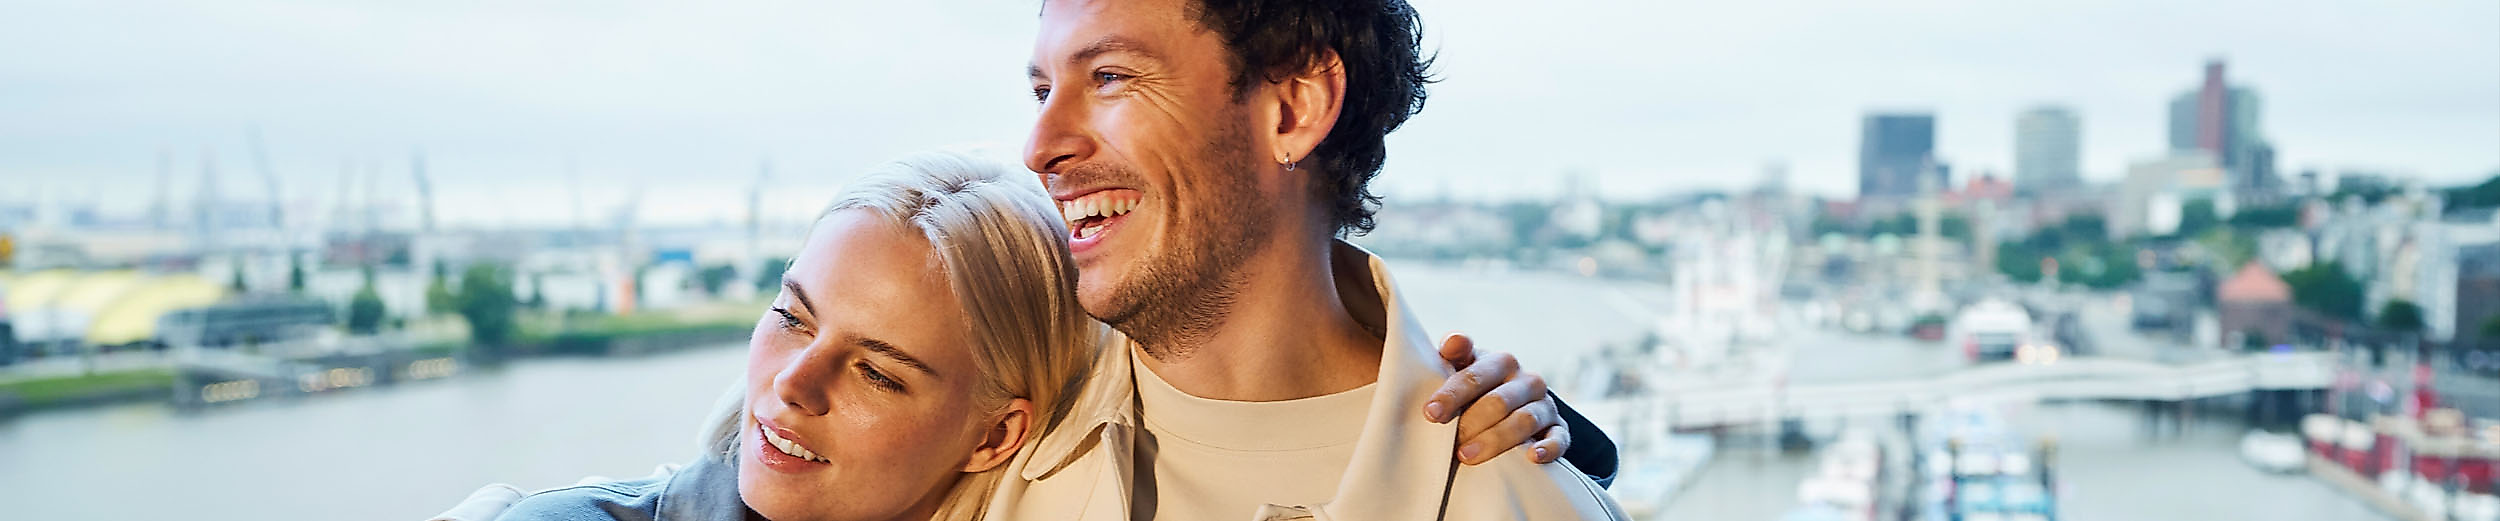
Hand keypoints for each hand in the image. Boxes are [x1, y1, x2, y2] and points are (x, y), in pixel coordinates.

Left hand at [1425, 332, 1568, 464]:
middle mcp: (1527, 381)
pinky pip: (1558, 438)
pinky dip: (1548, 447)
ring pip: (1524, 420)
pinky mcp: (1558, 429)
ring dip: (1496, 440)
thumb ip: (1454, 353)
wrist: (1513, 404)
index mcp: (1501, 362)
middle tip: (1450, 443)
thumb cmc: (1478, 386)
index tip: (1431, 413)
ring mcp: (1544, 405)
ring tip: (1468, 456)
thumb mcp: (1464, 367)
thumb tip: (1452, 342)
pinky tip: (1533, 457)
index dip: (1452, 394)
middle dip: (1471, 423)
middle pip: (1499, 401)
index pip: (1476, 376)